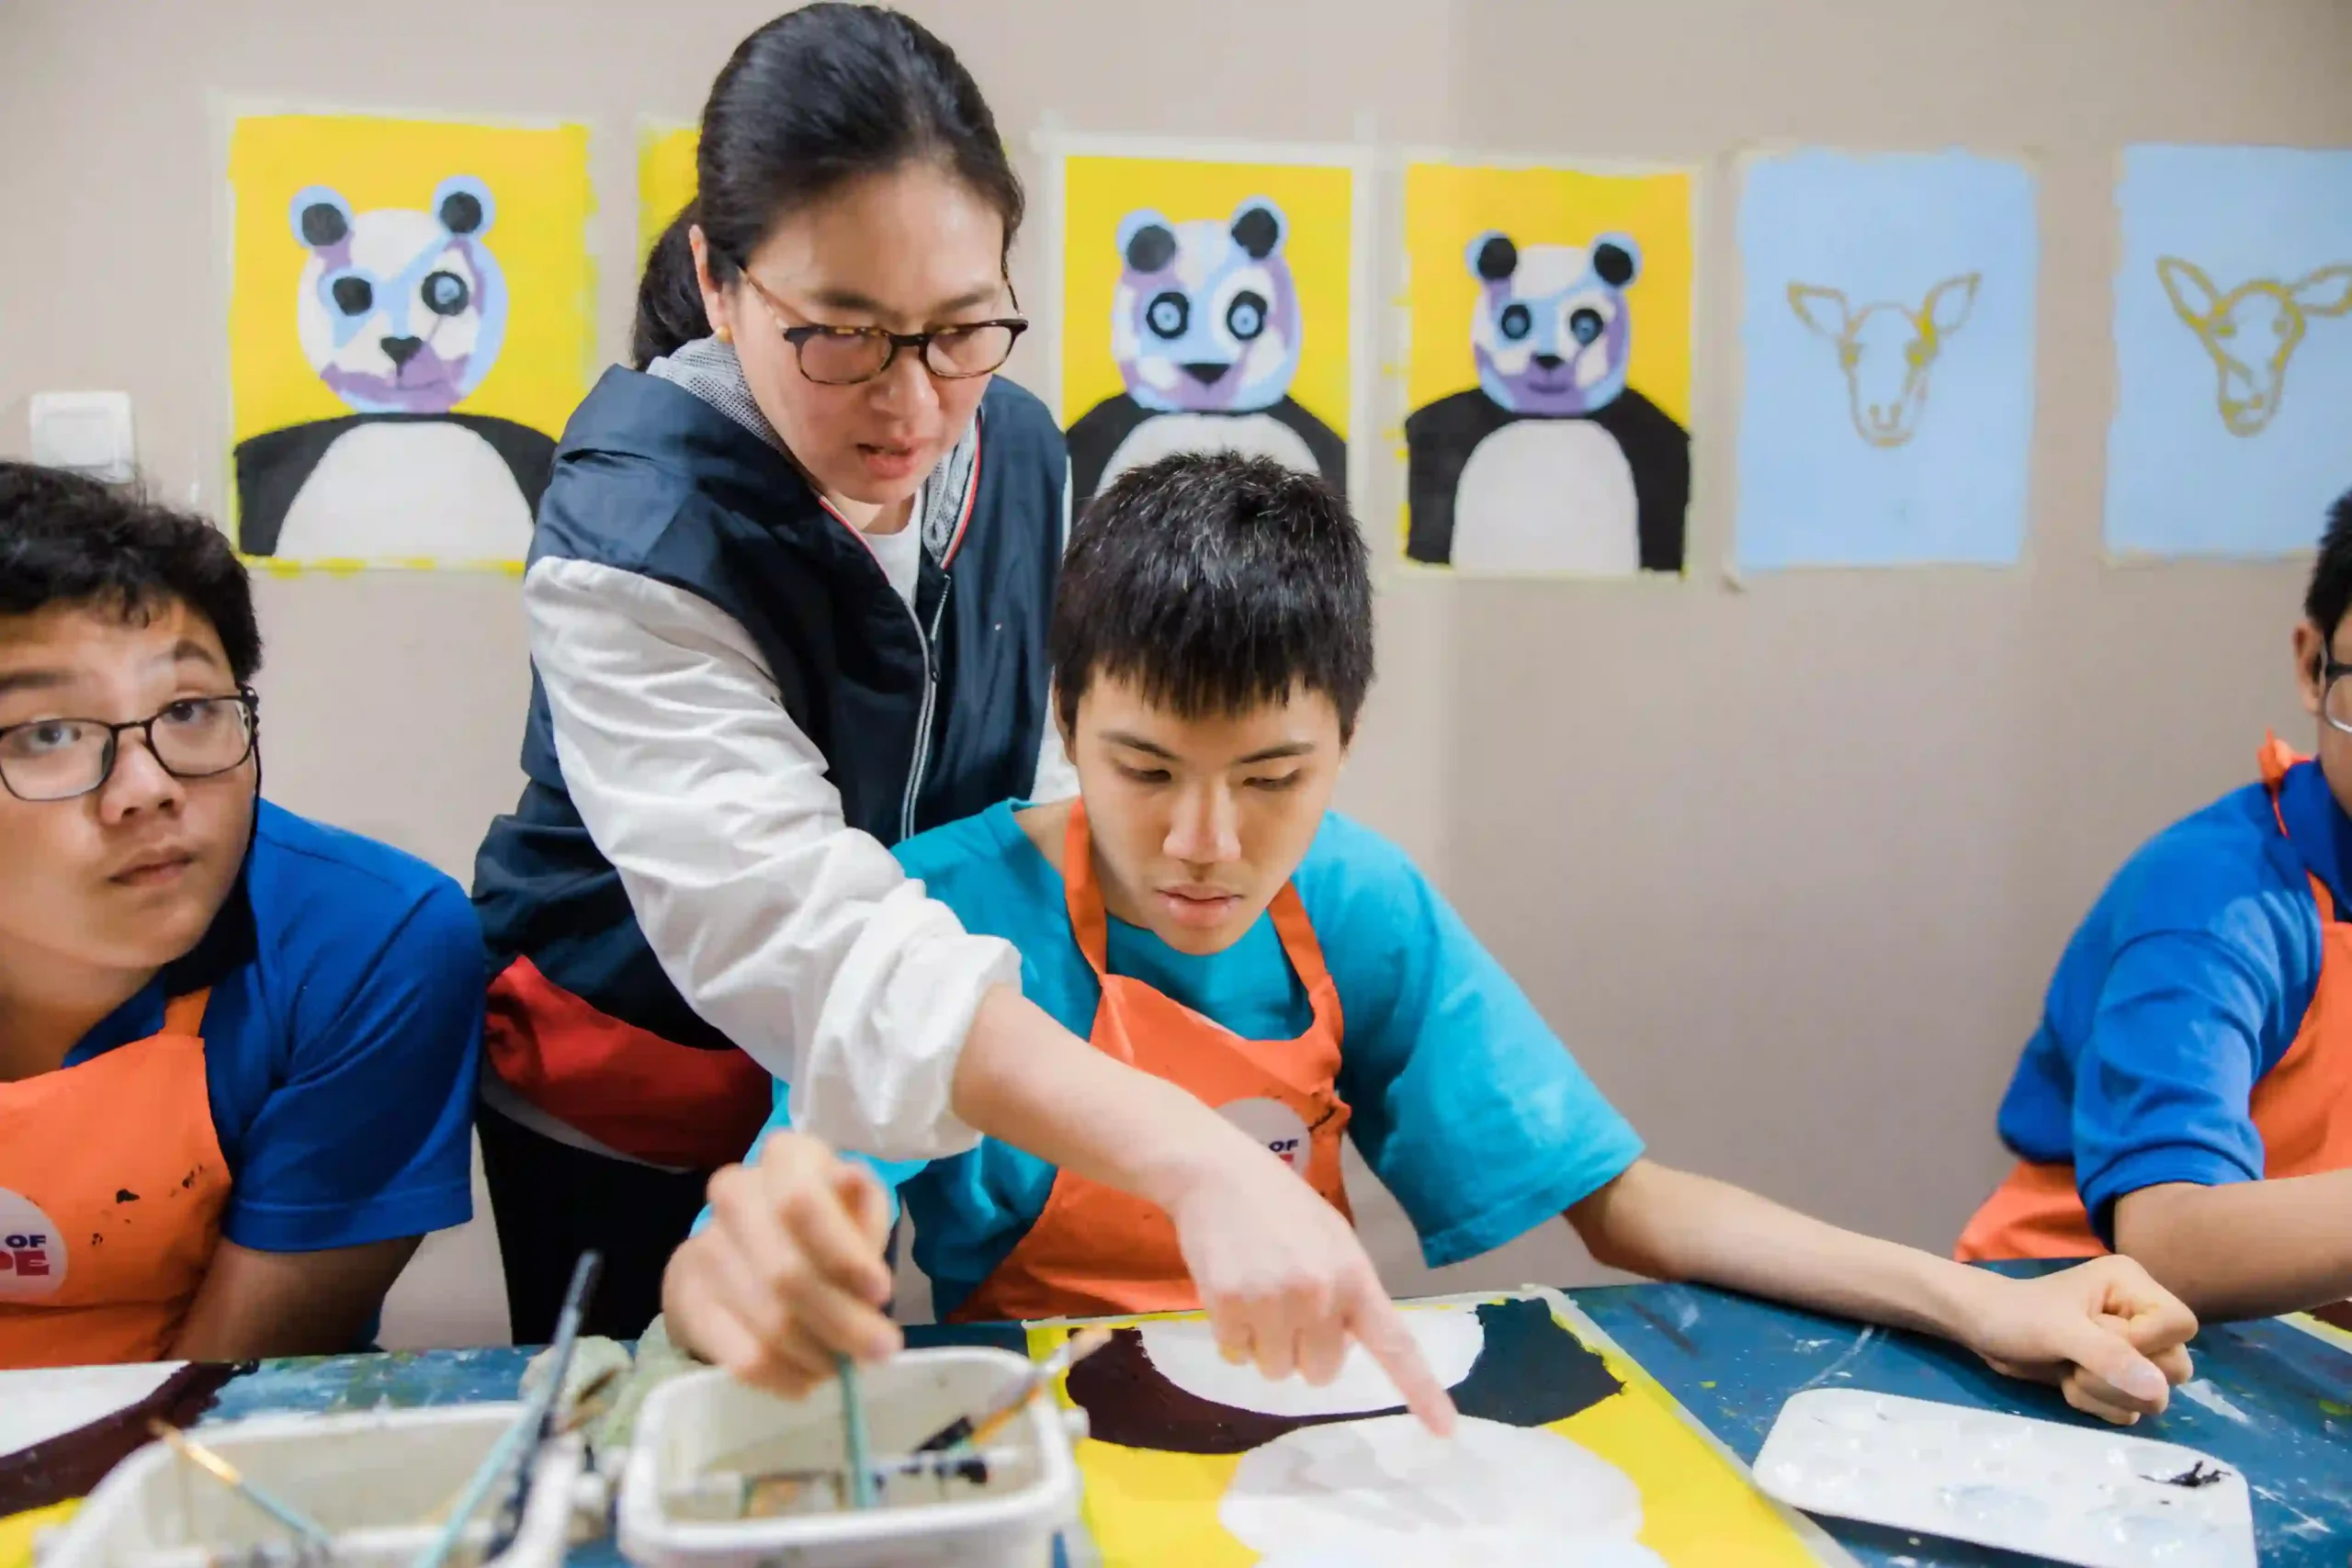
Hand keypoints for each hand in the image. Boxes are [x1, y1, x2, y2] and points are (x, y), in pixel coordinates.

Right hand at [662, 1131, 901, 1397]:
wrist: (748, 1246)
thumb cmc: (823, 1224)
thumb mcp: (855, 1210)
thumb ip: (863, 1218)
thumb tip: (857, 1211)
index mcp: (786, 1157)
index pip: (801, 1202)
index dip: (843, 1253)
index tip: (881, 1293)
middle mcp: (736, 1191)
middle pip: (785, 1273)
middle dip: (842, 1321)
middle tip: (879, 1351)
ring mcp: (703, 1244)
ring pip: (767, 1320)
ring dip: (816, 1354)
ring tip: (844, 1366)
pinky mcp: (684, 1296)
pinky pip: (738, 1355)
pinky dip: (781, 1377)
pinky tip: (805, 1380)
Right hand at [1166, 1146, 1457, 1436]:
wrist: (1218, 1173)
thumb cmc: (1281, 1206)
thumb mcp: (1334, 1239)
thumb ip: (1347, 1290)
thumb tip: (1344, 1342)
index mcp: (1354, 1277)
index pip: (1395, 1344)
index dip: (1421, 1391)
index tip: (1445, 1431)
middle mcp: (1319, 1295)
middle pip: (1319, 1373)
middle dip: (1304, 1352)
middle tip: (1288, 1308)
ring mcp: (1271, 1302)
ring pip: (1274, 1370)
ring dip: (1264, 1346)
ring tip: (1256, 1294)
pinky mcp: (1227, 1306)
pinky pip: (1234, 1356)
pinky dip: (1232, 1336)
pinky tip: (1231, 1292)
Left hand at [1959, 1257, 2197, 1423]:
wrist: (1982, 1330)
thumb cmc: (2016, 1315)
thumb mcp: (2060, 1330)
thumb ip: (2109, 1356)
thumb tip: (2159, 1389)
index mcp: (2134, 1287)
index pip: (2182, 1325)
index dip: (2147, 1343)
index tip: (2102, 1340)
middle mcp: (2141, 1316)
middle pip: (2176, 1367)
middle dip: (2120, 1376)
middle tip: (2077, 1359)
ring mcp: (2132, 1351)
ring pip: (2154, 1395)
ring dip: (2104, 1392)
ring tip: (2068, 1369)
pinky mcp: (2117, 1379)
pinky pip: (2131, 1410)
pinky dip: (2097, 1404)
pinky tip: (2067, 1383)